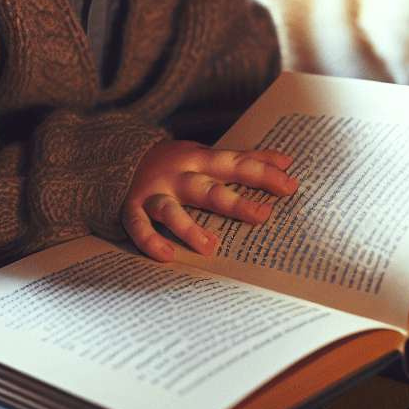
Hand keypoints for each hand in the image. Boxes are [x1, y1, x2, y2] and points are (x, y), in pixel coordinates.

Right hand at [122, 140, 297, 262]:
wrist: (118, 154)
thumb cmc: (176, 161)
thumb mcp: (208, 153)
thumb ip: (245, 158)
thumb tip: (287, 160)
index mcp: (202, 161)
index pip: (237, 164)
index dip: (263, 173)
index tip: (290, 185)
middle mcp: (180, 176)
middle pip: (209, 189)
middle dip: (234, 202)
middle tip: (262, 216)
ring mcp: (155, 193)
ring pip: (171, 210)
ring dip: (189, 228)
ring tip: (210, 247)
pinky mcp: (132, 209)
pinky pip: (139, 226)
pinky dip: (150, 240)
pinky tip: (166, 255)